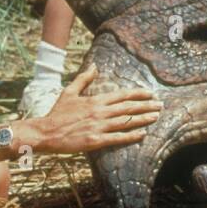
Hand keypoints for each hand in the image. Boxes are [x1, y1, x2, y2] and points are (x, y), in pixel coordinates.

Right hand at [24, 65, 161, 153]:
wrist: (45, 132)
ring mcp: (98, 127)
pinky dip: (131, 136)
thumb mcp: (69, 92)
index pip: (121, 95)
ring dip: (143, 119)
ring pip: (125, 122)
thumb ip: (83, 79)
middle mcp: (99, 112)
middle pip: (127, 108)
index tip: (150, 93)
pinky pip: (117, 138)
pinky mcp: (95, 140)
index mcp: (95, 100)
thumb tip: (94, 67)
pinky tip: (142, 134)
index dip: (137, 94)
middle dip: (146, 106)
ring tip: (156, 117)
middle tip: (160, 105)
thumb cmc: (57, 113)